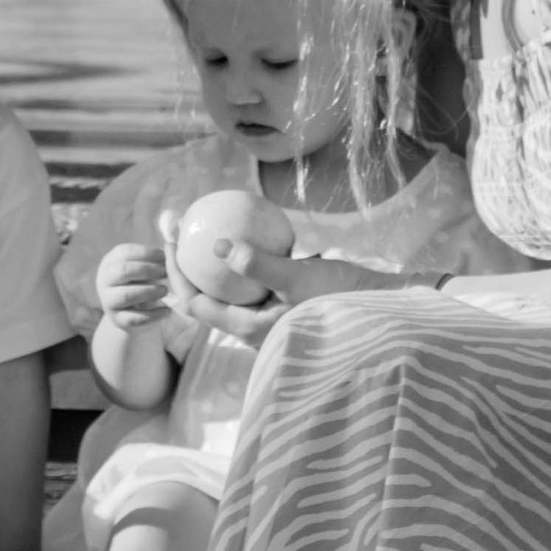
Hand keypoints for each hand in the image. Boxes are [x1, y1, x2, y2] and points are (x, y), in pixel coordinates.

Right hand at [94, 240, 178, 328]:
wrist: (131, 312)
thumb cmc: (140, 282)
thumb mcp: (142, 267)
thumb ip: (153, 258)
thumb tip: (173, 247)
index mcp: (110, 262)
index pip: (124, 252)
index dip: (146, 253)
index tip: (164, 256)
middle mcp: (104, 280)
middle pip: (123, 271)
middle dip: (147, 270)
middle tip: (165, 273)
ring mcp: (108, 301)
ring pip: (126, 295)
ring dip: (149, 291)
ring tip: (165, 290)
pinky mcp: (117, 320)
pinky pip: (135, 318)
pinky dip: (154, 314)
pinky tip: (167, 311)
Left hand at [175, 243, 405, 347]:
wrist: (382, 314)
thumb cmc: (343, 299)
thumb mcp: (299, 279)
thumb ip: (257, 264)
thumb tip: (217, 245)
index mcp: (248, 329)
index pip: (194, 303)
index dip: (174, 271)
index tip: (168, 234)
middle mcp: (251, 328)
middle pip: (203, 294)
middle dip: (184, 260)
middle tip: (176, 222)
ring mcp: (265, 318)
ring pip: (223, 288)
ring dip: (206, 259)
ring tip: (198, 222)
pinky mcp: (279, 306)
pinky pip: (247, 281)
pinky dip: (236, 259)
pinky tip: (239, 228)